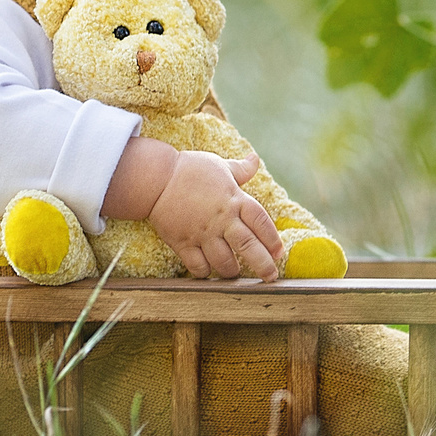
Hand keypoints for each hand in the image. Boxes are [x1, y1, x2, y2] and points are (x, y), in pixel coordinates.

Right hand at [149, 151, 284, 280]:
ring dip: (232, 271)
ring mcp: (203, 233)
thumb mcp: (219, 166)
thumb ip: (240, 169)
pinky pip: (198, 266)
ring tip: (235, 274)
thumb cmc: (190, 169)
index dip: (272, 238)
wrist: (156, 178)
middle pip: (248, 246)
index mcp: (234, 199)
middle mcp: (222, 218)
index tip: (279, 252)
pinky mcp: (183, 243)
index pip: (261, 221)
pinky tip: (208, 271)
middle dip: (263, 265)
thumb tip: (255, 159)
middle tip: (270, 277)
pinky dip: (205, 272)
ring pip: (224, 262)